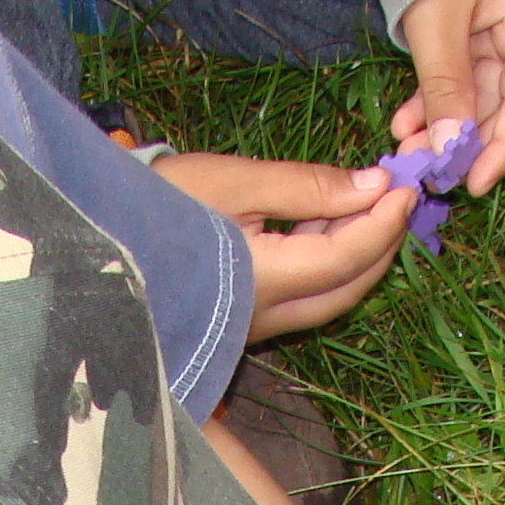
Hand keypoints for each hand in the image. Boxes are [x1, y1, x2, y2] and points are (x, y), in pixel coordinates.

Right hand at [151, 153, 414, 339]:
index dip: (383, 223)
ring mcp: (258, 324)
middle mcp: (266, 315)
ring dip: (360, 252)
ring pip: (332, 295)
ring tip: (373, 202)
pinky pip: (308, 293)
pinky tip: (331, 220)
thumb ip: (306, 186)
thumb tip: (372, 184)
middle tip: (400, 194)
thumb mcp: (232, 180)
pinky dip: (331, 258)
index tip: (404, 183)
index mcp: (262, 281)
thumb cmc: (158, 205)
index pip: (345, 258)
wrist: (100, 241)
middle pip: (349, 287)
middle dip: (383, 242)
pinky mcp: (249, 318)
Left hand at [389, 0, 504, 194]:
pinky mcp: (499, 27)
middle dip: (470, 141)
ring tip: (407, 149)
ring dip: (450, 123)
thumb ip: (445, 87)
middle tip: (428, 172)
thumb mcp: (435, 21)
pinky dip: (445, 97)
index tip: (474, 185)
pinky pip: (476, 73)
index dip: (504, 149)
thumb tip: (447, 151)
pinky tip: (409, 120)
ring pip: (492, 92)